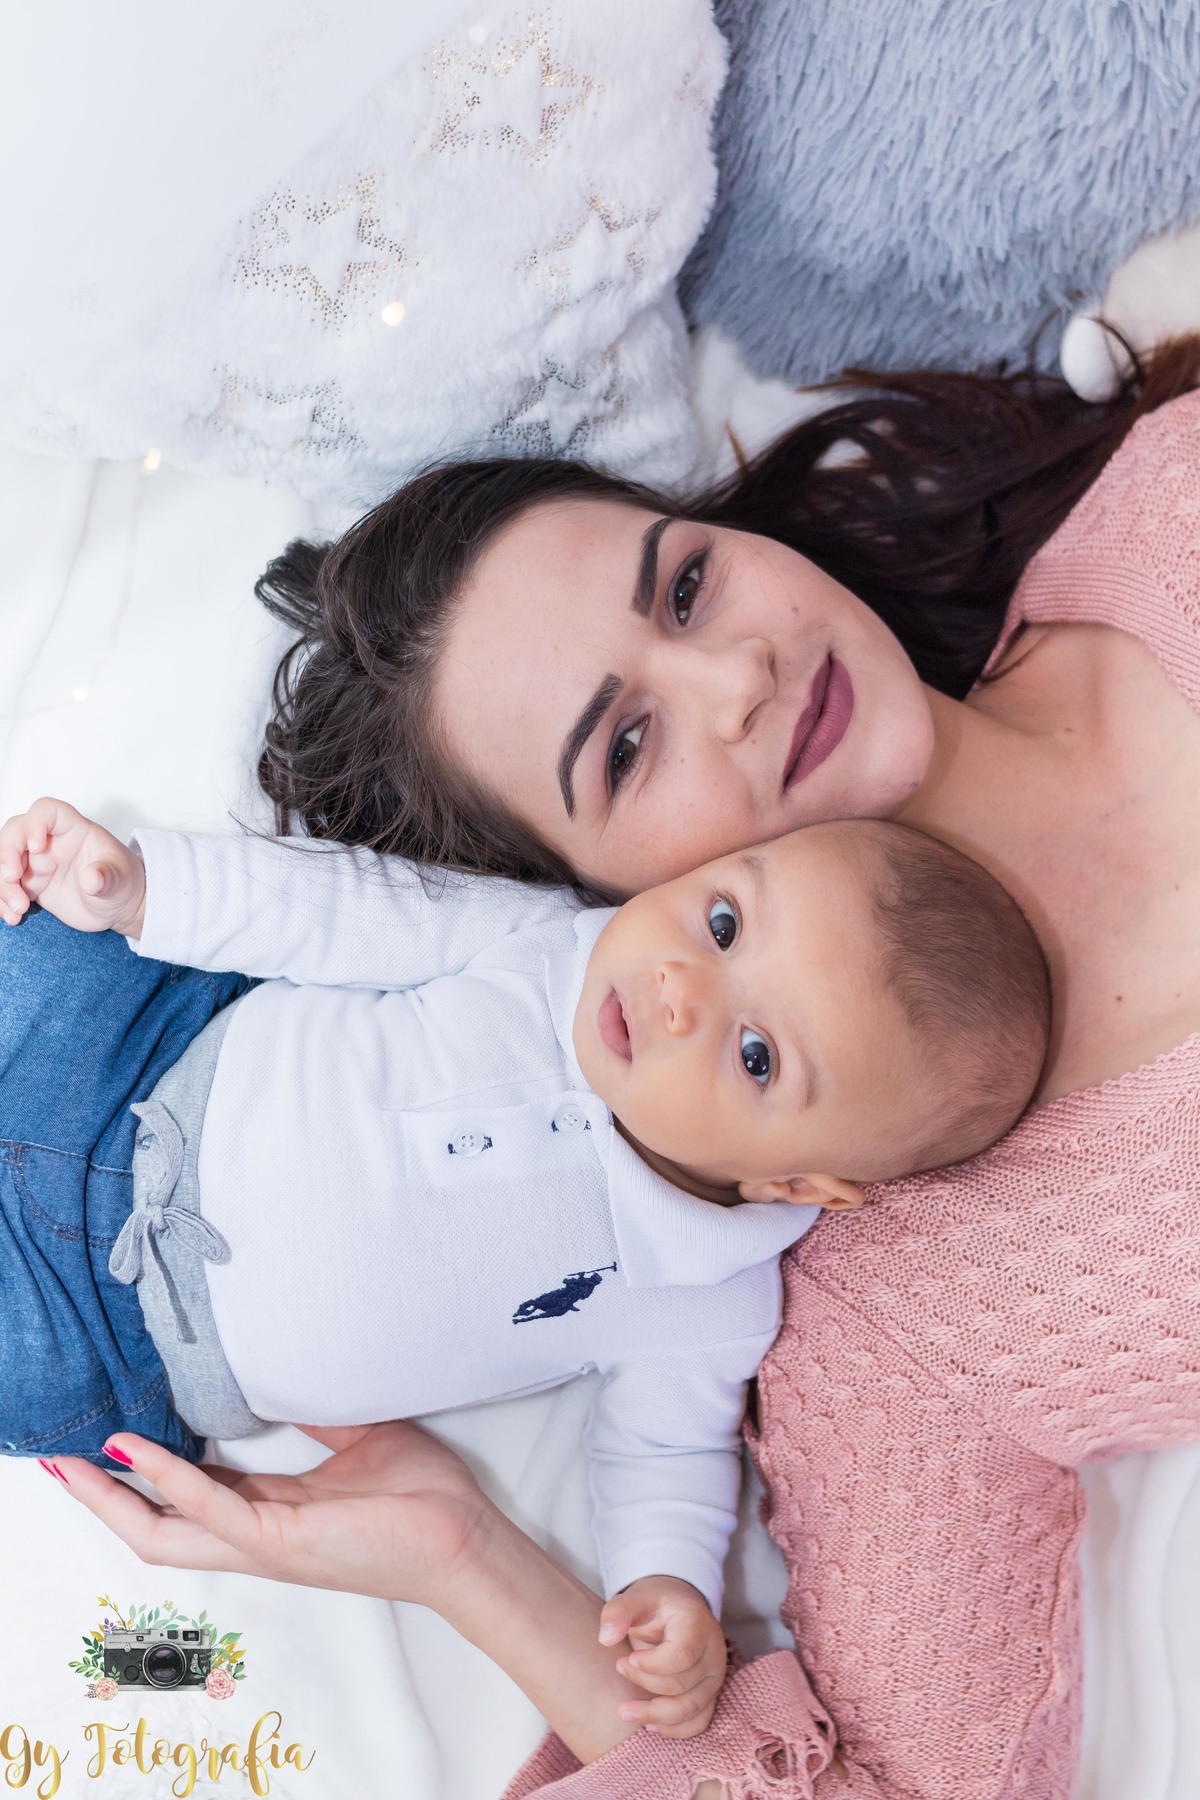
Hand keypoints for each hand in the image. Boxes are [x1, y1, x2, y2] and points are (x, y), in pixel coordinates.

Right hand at [0, 797, 145, 935]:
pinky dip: (2, 901)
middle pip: (14, 834)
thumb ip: (107, 878)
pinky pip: (5, 887)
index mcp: (73, 830)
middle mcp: (49, 842)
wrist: (118, 906)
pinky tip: (13, 917)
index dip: (34, 824)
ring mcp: (36, 863)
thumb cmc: (122, 882)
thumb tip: (93, 880)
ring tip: (18, 910)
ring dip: (2, 886)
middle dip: (5, 855)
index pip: (46, 811)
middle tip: (12, 880)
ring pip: (4, 862)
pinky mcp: (29, 884)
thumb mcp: (120, 880)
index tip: (35, 847)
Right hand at [51, 1422, 489, 1611]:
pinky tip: (139, 1452)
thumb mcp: (358, 1438)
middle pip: (158, 1527)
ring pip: (165, 1533)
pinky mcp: (281, 1541)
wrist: (464, 1538)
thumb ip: (316, 1416)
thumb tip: (286, 1372)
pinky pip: (212, 1511)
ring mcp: (265, 1544)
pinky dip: (171, 1480)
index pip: (190, 1495)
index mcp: (271, 1511)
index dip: (146, 1473)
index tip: (108, 1440)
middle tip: (60, 1464)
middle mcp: (257, 1534)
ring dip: (114, 1499)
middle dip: (104, 1499)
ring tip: (73, 1465)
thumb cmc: (423, 1496)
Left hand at [599, 1574, 727, 1738]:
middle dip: (645, 1683)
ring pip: (691, 1710)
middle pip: (682, 1684)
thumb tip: (605, 1638)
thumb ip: (618, 1612)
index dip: (652, 1665)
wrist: (678, 1610)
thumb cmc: (655, 1605)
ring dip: (655, 1715)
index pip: (682, 1655)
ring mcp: (714, 1676)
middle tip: (619, 1667)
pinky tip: (648, 1724)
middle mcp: (712, 1652)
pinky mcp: (710, 1694)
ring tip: (625, 1711)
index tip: (627, 1658)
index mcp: (697, 1624)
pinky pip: (698, 1723)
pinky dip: (673, 1729)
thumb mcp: (636, 1598)